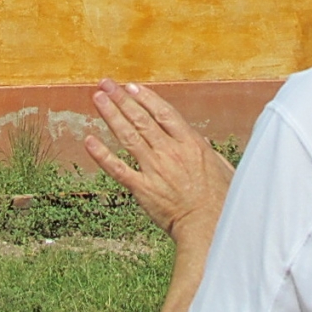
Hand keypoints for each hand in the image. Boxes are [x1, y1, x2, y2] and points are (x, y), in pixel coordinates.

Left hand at [84, 78, 233, 241]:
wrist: (210, 227)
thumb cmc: (221, 200)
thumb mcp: (222, 166)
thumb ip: (206, 150)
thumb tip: (198, 139)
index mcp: (190, 143)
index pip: (164, 113)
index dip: (146, 98)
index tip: (132, 86)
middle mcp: (170, 152)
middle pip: (141, 119)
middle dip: (122, 99)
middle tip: (106, 83)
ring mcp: (154, 169)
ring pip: (128, 136)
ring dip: (111, 115)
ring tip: (97, 98)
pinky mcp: (142, 189)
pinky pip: (118, 169)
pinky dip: (102, 154)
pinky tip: (90, 140)